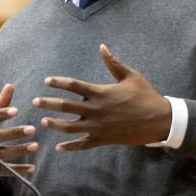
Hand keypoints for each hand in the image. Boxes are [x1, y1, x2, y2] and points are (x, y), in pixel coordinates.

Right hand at [0, 83, 38, 184]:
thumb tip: (11, 85)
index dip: (2, 114)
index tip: (17, 110)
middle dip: (14, 133)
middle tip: (32, 129)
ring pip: (2, 154)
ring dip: (19, 150)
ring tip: (36, 145)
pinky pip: (5, 170)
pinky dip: (18, 170)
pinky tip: (32, 168)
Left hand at [32, 44, 171, 150]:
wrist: (160, 120)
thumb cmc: (146, 95)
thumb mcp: (130, 75)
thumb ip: (113, 63)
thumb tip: (102, 47)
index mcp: (101, 92)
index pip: (73, 86)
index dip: (58, 82)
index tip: (47, 81)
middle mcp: (96, 110)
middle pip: (66, 106)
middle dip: (48, 103)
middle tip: (35, 101)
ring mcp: (98, 127)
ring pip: (70, 127)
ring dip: (55, 124)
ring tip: (43, 122)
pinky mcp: (103, 139)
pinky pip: (83, 144)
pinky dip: (71, 146)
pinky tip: (59, 147)